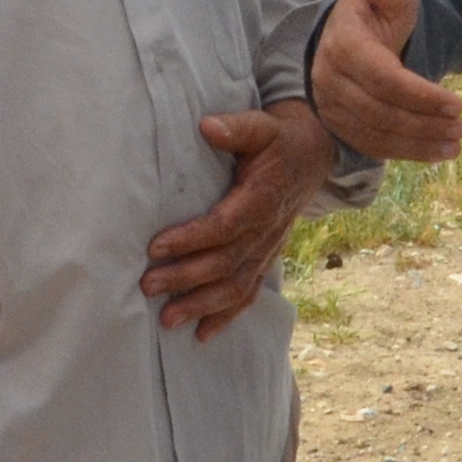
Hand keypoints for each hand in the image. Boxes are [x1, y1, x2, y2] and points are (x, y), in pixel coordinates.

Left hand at [142, 101, 333, 338]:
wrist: (313, 157)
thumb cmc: (279, 141)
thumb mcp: (262, 126)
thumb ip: (236, 128)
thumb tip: (207, 127)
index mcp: (261, 200)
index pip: (223, 226)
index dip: (191, 239)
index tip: (155, 247)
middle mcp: (266, 232)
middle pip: (224, 263)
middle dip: (186, 278)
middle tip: (148, 285)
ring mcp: (267, 250)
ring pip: (235, 286)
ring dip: (201, 305)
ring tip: (167, 319)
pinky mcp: (266, 260)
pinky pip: (248, 294)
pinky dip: (226, 316)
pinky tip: (201, 335)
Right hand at [310, 0, 461, 164]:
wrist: (352, 36)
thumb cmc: (377, 13)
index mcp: (343, 45)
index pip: (383, 79)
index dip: (421, 96)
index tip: (458, 103)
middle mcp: (330, 81)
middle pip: (382, 113)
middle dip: (425, 123)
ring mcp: (332, 107)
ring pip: (378, 135)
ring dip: (420, 143)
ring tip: (457, 143)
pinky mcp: (340, 127)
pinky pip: (374, 147)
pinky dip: (408, 153)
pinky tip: (438, 154)